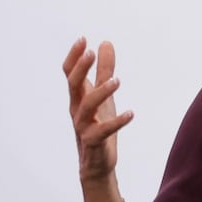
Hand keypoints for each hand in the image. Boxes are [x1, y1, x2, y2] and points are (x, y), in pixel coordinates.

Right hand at [63, 37, 133, 183]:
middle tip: (91, 53)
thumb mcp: (104, 95)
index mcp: (78, 97)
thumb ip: (105, 70)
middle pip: (73, 86)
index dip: (74, 57)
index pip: (70, 74)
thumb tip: (105, 43)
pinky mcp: (94, 142)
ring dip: (101, 92)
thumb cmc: (98, 124)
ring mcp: (84, 126)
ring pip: (87, 107)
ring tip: (117, 80)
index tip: (83, 39)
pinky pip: (103, 131)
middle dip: (81, 68)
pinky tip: (131, 113)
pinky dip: (117, 122)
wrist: (96, 162)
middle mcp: (77, 109)